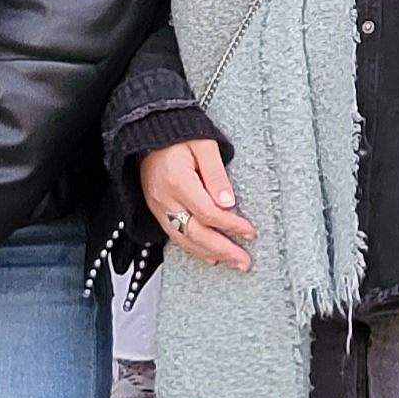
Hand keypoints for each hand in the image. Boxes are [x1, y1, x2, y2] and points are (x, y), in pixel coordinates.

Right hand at [140, 140, 255, 271]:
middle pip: (196, 233)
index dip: (231, 225)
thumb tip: (229, 202)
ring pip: (185, 240)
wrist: (148, 135)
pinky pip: (175, 236)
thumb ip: (216, 174)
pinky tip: (210, 256)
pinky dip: (194, 249)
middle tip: (245, 261)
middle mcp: (166, 199)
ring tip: (233, 262)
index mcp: (178, 181)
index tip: (250, 231)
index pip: (208, 212)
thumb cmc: (178, 136)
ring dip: (211, 254)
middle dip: (223, 249)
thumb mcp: (204, 145)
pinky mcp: (157, 211)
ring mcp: (159, 208)